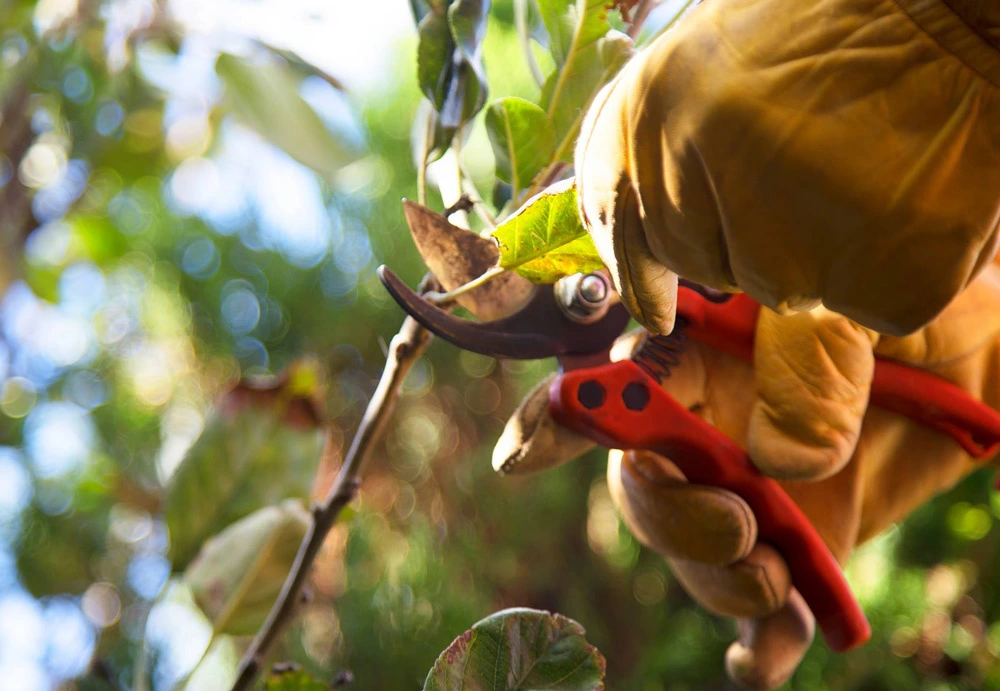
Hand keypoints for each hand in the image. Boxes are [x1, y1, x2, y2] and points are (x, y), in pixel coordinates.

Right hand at [493, 262, 999, 687]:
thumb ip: (813, 363)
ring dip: (718, 577)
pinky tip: (766, 660)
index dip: (561, 421)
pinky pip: (759, 611)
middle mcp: (707, 428)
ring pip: (691, 553)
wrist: (982, 359)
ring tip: (776, 571)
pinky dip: (759, 643)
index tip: (526, 457)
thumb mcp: (871, 308)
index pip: (615, 385)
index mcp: (703, 354)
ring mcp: (746, 492)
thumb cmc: (920, 306)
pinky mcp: (796, 547)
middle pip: (640, 485)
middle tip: (737, 522)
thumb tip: (772, 464)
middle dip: (671, 517)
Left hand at [574, 0, 999, 337]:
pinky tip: (910, 201)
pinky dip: (888, 268)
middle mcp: (701, 168)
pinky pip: (863, 303)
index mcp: (655, 102)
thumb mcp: (724, 61)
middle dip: (749, 239)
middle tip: (809, 176)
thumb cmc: (849, 28)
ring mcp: (784, 231)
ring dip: (821, 251)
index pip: (622, 222)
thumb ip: (670, 142)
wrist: (966, 11)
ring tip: (868, 171)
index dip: (639, 273)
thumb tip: (645, 232)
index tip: (654, 312)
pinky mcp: (869, 280)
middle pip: (706, 264)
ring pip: (784, 287)